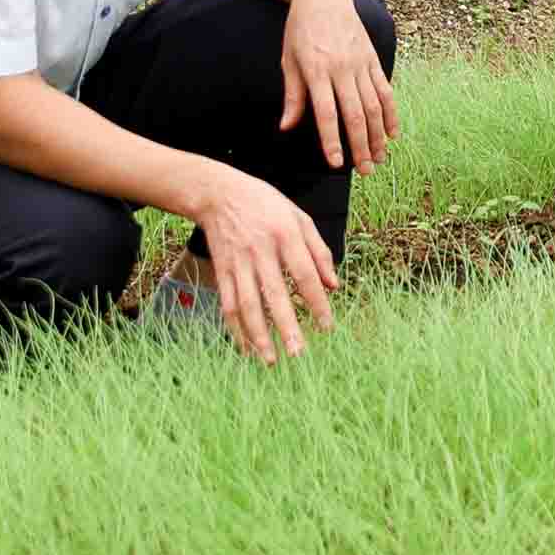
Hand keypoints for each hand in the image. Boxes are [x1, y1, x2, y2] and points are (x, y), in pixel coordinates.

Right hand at [193, 172, 340, 363]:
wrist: (219, 194)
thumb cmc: (266, 206)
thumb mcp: (299, 218)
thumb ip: (319, 251)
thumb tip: (335, 285)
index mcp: (285, 235)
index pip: (304, 274)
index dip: (317, 302)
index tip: (327, 327)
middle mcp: (260, 251)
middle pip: (274, 294)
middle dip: (286, 326)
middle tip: (299, 354)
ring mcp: (238, 262)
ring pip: (247, 304)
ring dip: (259, 335)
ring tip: (271, 360)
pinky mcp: (221, 271)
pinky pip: (228, 304)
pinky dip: (236, 329)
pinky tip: (246, 349)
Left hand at [278, 0, 397, 171]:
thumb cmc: (299, 28)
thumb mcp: (288, 60)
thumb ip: (293, 96)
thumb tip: (287, 127)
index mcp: (316, 70)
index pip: (326, 113)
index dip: (332, 140)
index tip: (336, 163)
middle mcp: (341, 68)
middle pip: (355, 114)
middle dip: (361, 145)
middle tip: (364, 171)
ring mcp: (360, 63)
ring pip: (374, 105)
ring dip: (378, 135)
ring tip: (379, 159)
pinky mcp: (372, 58)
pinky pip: (385, 90)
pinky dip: (391, 113)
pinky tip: (393, 133)